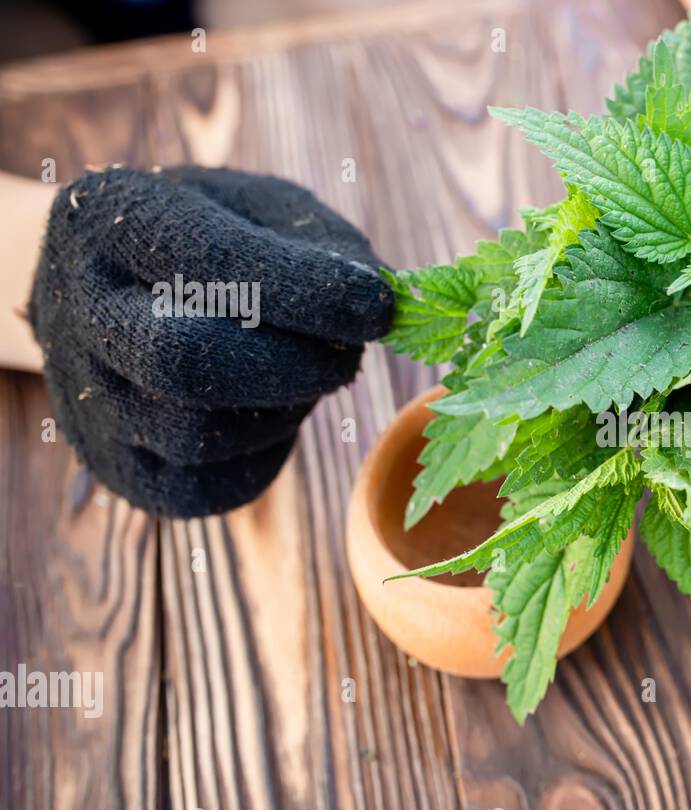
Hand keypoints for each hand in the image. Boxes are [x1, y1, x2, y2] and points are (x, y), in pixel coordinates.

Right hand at [27, 166, 392, 515]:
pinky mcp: (119, 468)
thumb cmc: (214, 241)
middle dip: (294, 367)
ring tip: (300, 374)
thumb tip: (384, 303)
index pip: (210, 263)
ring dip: (283, 409)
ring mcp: (86, 398)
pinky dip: (266, 454)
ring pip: (200, 433)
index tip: (377, 308)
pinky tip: (271, 412)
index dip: (305, 292)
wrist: (114, 294)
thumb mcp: (265, 211)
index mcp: (111, 220)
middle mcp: (77, 309)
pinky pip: (211, 486)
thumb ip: (326, 246)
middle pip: (186, 362)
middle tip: (347, 358)